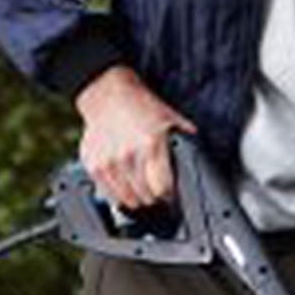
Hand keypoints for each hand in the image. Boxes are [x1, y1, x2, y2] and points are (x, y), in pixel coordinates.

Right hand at [76, 66, 192, 213]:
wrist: (108, 94)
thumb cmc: (139, 105)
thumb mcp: (171, 118)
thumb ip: (185, 139)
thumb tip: (199, 156)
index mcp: (151, 145)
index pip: (163, 188)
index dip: (169, 195)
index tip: (170, 194)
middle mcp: (129, 156)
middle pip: (146, 197)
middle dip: (154, 197)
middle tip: (155, 190)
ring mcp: (109, 163)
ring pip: (127, 199)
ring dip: (136, 198)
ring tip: (140, 189)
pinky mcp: (94, 166)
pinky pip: (108, 194)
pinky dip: (117, 194)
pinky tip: (124, 184)